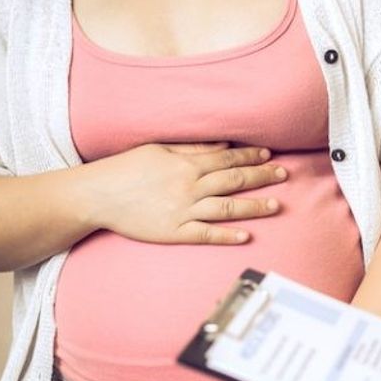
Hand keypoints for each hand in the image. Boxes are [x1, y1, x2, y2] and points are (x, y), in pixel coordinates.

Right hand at [80, 142, 286, 244]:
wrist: (96, 195)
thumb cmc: (125, 169)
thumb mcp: (158, 149)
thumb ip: (192, 148)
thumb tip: (222, 145)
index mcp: (185, 164)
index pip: (227, 159)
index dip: (251, 156)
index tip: (269, 154)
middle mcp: (189, 186)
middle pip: (233, 180)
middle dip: (262, 177)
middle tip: (284, 175)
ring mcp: (182, 211)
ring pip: (226, 207)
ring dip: (254, 206)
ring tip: (276, 205)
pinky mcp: (174, 232)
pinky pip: (205, 234)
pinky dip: (226, 235)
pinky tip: (245, 235)